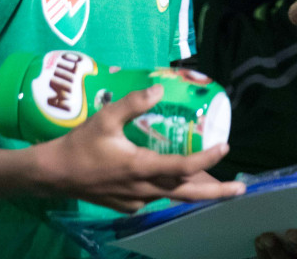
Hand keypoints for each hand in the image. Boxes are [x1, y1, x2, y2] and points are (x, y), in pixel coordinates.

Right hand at [32, 85, 244, 212]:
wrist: (54, 175)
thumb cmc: (79, 145)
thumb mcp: (105, 117)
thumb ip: (133, 103)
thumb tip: (159, 89)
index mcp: (141, 167)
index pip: (183, 166)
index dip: (207, 158)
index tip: (225, 147)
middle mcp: (143, 189)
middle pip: (187, 193)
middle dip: (217, 192)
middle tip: (242, 189)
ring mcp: (136, 201)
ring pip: (173, 196)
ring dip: (195, 189)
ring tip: (216, 181)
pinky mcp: (127, 206)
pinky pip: (156, 198)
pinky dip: (171, 189)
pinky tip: (173, 179)